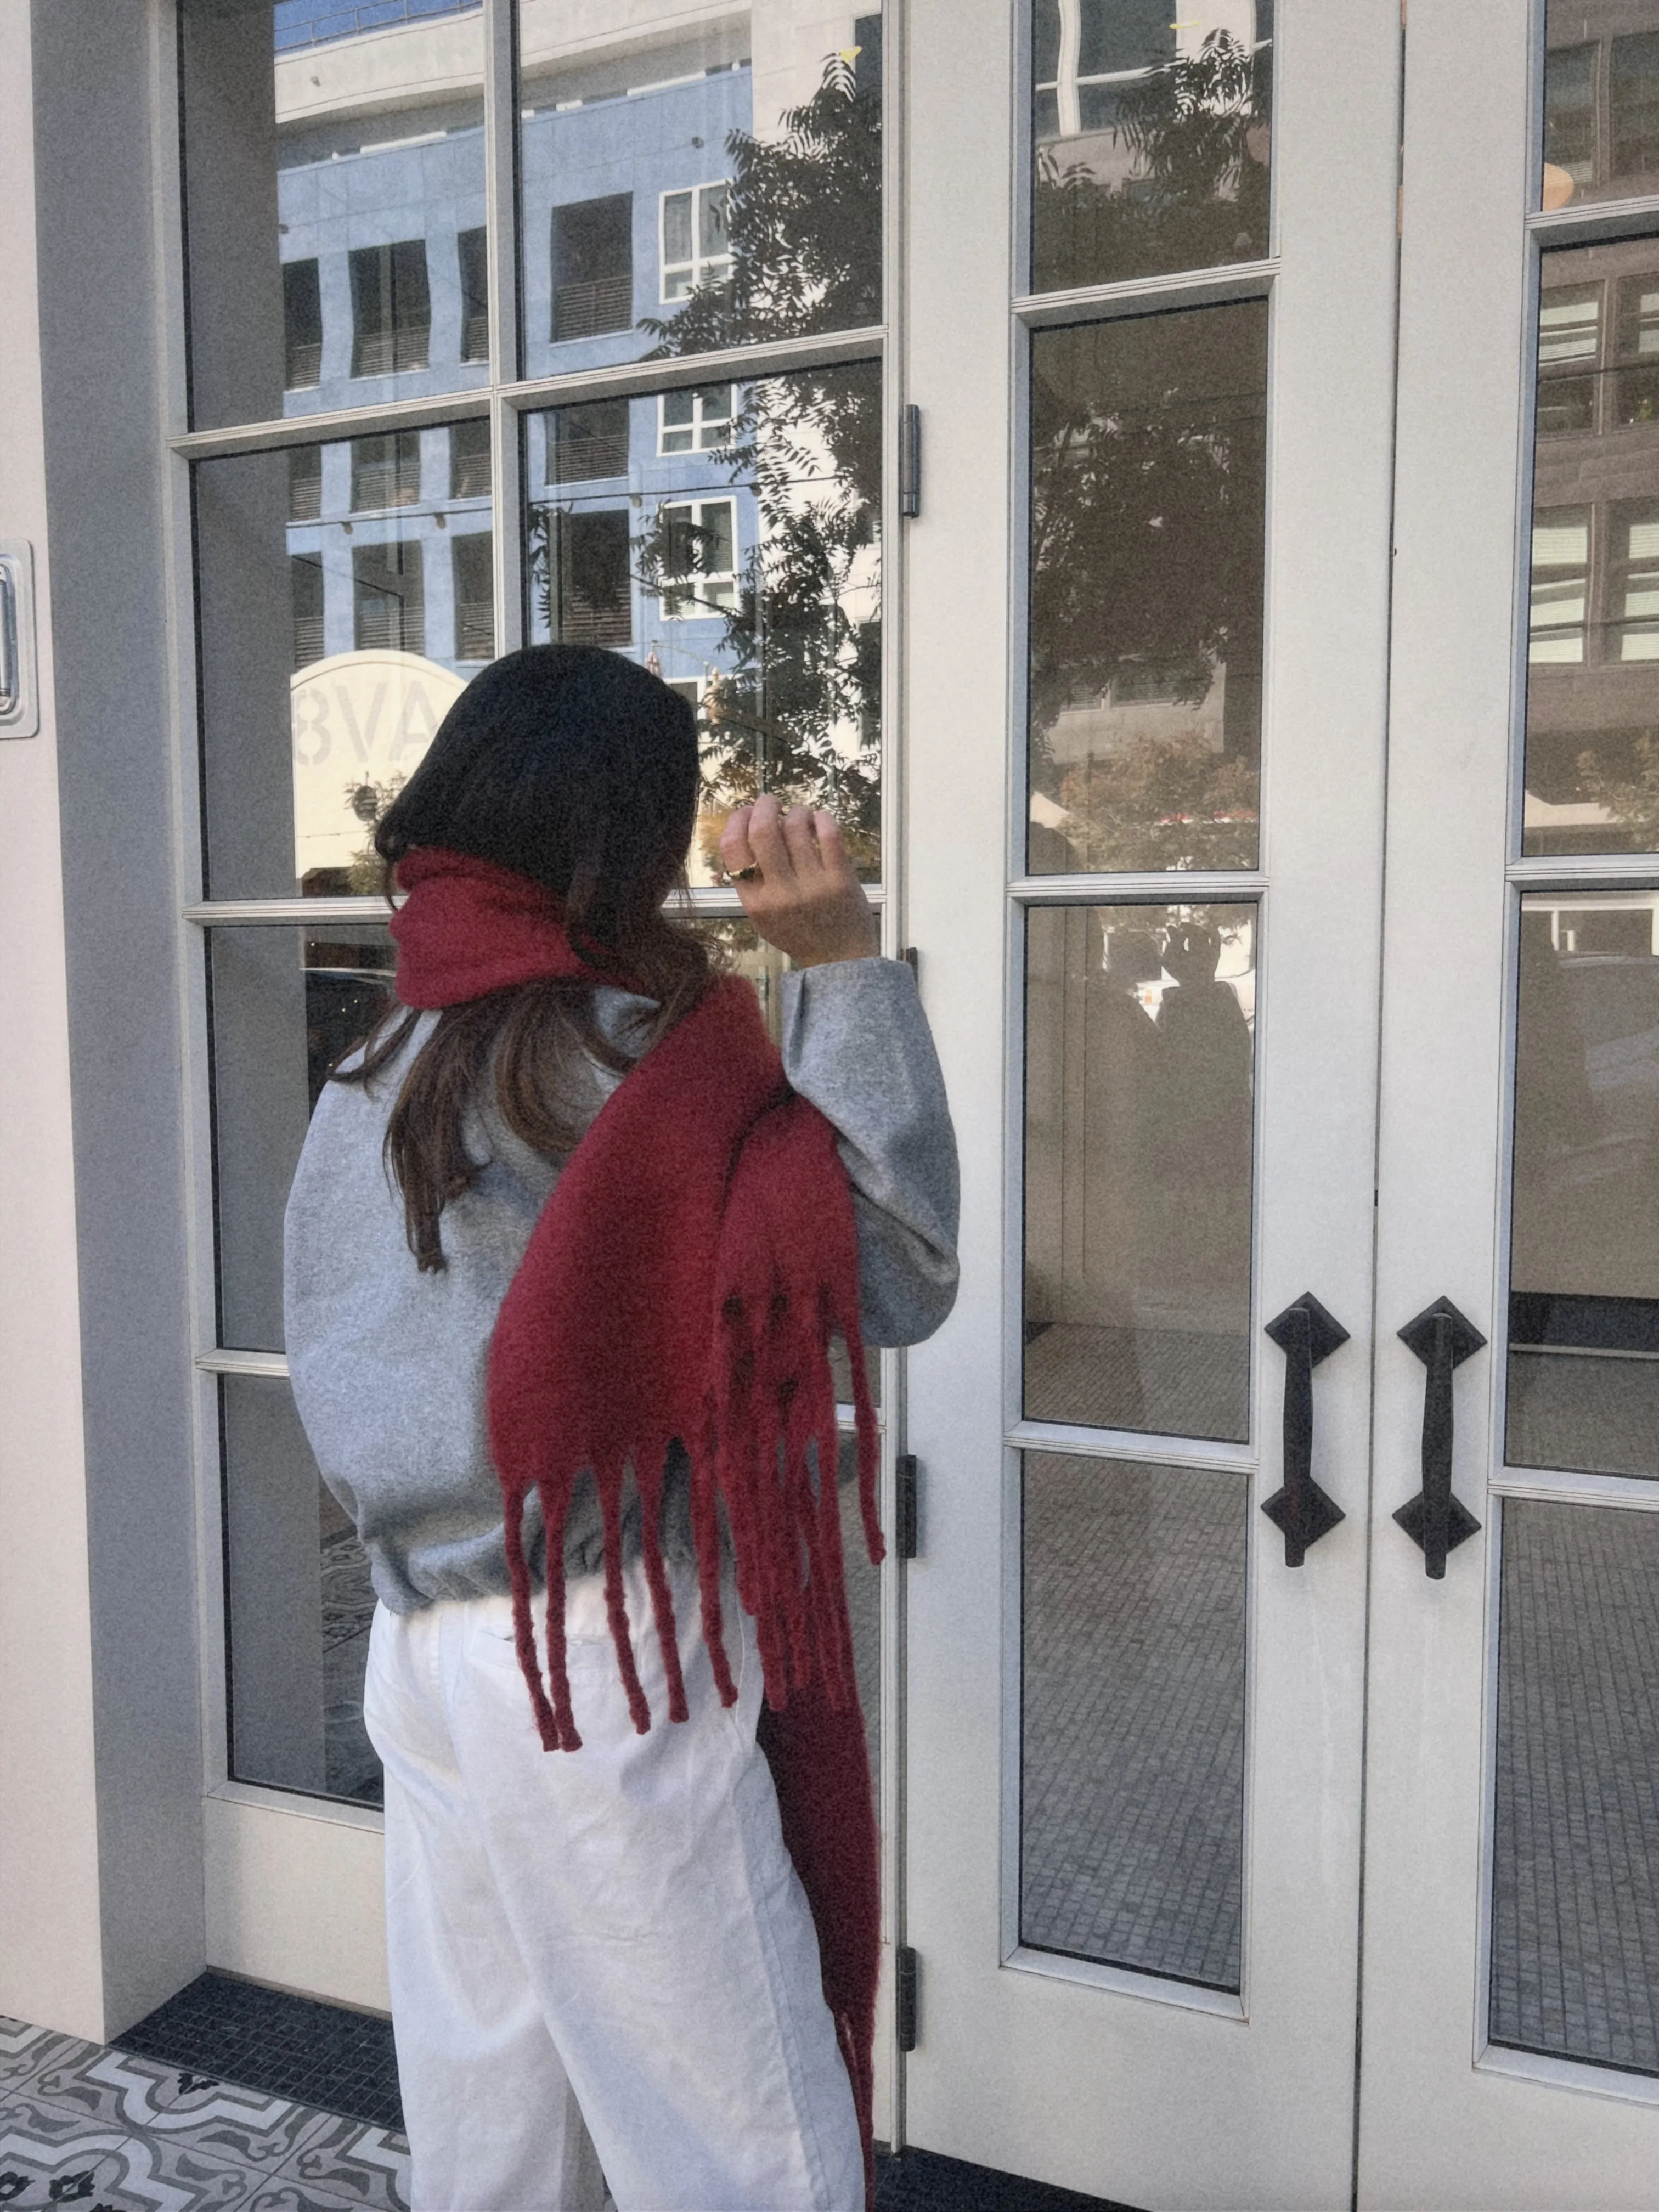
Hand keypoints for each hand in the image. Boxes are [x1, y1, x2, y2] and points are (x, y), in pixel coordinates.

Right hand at [719, 795, 879, 969]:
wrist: (838, 959)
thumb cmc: (797, 932)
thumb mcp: (762, 915)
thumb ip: (750, 879)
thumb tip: (746, 825)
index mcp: (754, 902)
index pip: (732, 849)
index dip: (736, 820)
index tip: (745, 812)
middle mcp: (780, 894)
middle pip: (763, 831)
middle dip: (764, 805)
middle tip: (770, 801)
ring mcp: (812, 886)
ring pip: (796, 826)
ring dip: (795, 811)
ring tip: (798, 815)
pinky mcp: (841, 879)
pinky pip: (829, 833)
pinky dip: (822, 817)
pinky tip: (820, 820)